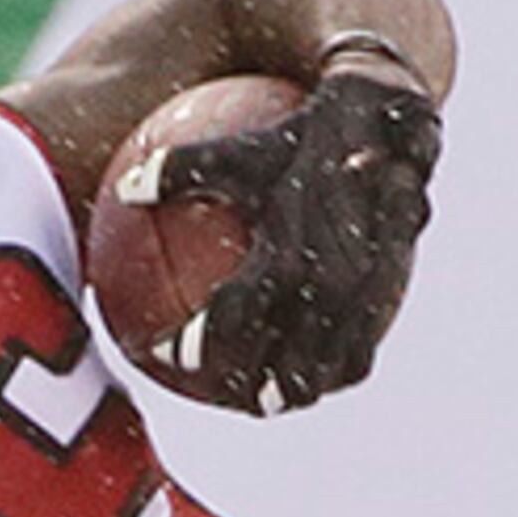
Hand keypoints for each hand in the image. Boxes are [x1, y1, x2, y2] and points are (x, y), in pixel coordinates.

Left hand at [145, 68, 441, 413]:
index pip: (231, 318)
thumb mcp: (236, 151)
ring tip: (280, 401)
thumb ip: (178, 173)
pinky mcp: (393, 284)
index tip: (165, 356)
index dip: (196, 344)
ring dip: (305, 386)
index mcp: (284, 252)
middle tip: (232, 399)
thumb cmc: (297, 132)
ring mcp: (366, 288)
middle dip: (259, 387)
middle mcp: (328, 278)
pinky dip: (345, 364)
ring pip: (333, 361)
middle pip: (287, 360)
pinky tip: (327, 374)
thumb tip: (124, 190)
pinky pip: (368, 340)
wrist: (385, 115)